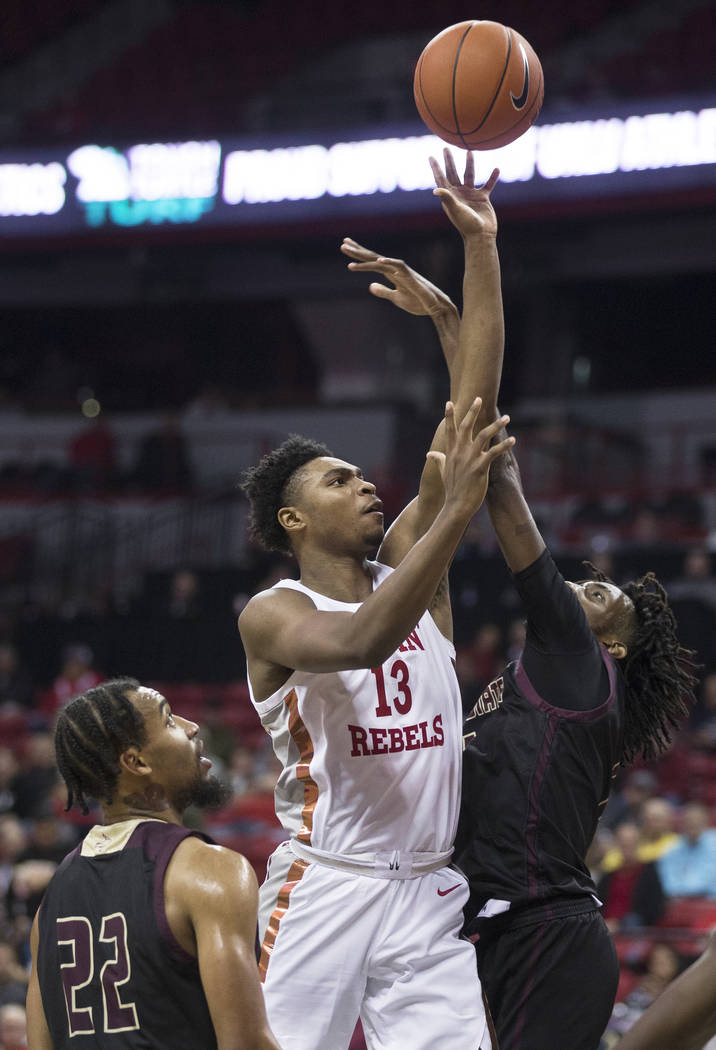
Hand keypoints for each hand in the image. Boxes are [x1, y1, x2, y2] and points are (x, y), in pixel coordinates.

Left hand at [340, 238, 458, 320]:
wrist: (436, 307)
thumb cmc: (418, 302)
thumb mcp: (396, 298)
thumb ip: (384, 291)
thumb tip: (370, 286)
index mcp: (391, 274)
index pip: (372, 262)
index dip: (359, 256)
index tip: (346, 248)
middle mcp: (395, 270)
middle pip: (374, 258)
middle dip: (358, 251)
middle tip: (343, 244)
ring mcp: (403, 272)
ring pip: (381, 261)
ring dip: (366, 258)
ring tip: (350, 253)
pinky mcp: (411, 277)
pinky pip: (398, 267)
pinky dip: (388, 263)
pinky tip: (377, 261)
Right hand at [428, 399, 513, 516]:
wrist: (456, 506)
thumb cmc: (451, 489)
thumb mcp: (442, 472)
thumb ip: (438, 460)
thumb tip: (430, 454)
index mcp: (451, 452)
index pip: (450, 430)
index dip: (449, 416)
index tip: (449, 402)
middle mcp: (460, 452)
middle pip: (466, 427)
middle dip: (472, 411)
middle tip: (479, 399)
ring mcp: (470, 459)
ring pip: (483, 436)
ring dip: (496, 425)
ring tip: (507, 417)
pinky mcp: (480, 468)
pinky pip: (494, 453)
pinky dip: (504, 445)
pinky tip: (513, 439)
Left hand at [430, 149, 499, 237]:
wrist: (481, 234)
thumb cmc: (467, 224)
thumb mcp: (456, 210)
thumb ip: (447, 198)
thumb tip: (436, 189)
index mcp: (450, 196)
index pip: (441, 179)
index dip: (435, 168)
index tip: (431, 156)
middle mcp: (459, 194)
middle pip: (453, 173)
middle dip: (449, 161)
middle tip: (446, 148)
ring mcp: (470, 195)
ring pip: (470, 175)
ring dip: (469, 163)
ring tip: (469, 151)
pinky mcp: (483, 198)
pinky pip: (488, 184)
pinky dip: (492, 177)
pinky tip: (496, 169)